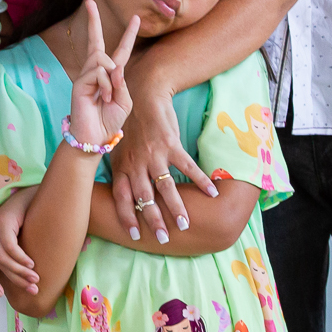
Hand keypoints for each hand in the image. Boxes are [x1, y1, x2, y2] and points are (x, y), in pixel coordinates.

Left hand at [0, 187, 39, 297]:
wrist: (29, 198)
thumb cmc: (17, 221)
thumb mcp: (1, 242)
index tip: (1, 295)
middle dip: (14, 278)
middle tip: (31, 288)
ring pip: (3, 257)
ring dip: (21, 271)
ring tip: (35, 278)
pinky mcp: (3, 222)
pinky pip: (10, 247)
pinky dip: (21, 259)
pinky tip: (32, 264)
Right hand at [67, 0, 137, 147]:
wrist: (95, 136)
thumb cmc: (110, 120)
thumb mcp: (125, 100)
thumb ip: (122, 81)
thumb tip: (113, 66)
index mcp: (112, 74)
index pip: (121, 50)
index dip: (129, 34)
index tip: (135, 18)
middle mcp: (97, 71)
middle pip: (96, 41)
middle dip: (93, 21)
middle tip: (89, 2)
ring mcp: (86, 75)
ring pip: (103, 59)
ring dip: (111, 78)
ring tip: (108, 96)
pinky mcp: (79, 81)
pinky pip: (98, 72)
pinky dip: (105, 85)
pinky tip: (101, 98)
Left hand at [110, 70, 213, 244]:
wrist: (143, 93)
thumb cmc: (131, 122)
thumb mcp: (119, 146)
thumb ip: (123, 169)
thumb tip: (125, 192)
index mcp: (122, 165)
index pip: (121, 197)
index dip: (127, 217)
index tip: (133, 235)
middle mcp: (136, 163)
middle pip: (145, 198)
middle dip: (154, 220)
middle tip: (163, 238)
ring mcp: (154, 155)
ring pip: (166, 188)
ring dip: (177, 208)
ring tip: (186, 224)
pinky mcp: (171, 144)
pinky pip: (187, 167)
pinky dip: (201, 181)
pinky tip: (212, 192)